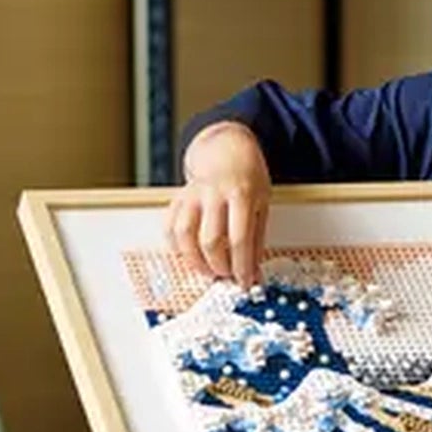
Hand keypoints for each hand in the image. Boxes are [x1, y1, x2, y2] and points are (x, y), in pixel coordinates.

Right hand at [166, 122, 270, 285]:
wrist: (227, 150)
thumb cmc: (248, 177)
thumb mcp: (262, 204)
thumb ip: (257, 239)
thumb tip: (253, 272)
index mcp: (241, 194)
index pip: (239, 238)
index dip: (241, 266)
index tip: (244, 281)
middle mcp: (214, 193)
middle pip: (210, 240)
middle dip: (218, 266)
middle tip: (226, 275)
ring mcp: (192, 194)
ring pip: (184, 234)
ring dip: (195, 260)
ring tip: (207, 269)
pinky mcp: (178, 198)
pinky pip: (170, 226)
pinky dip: (176, 246)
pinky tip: (189, 254)